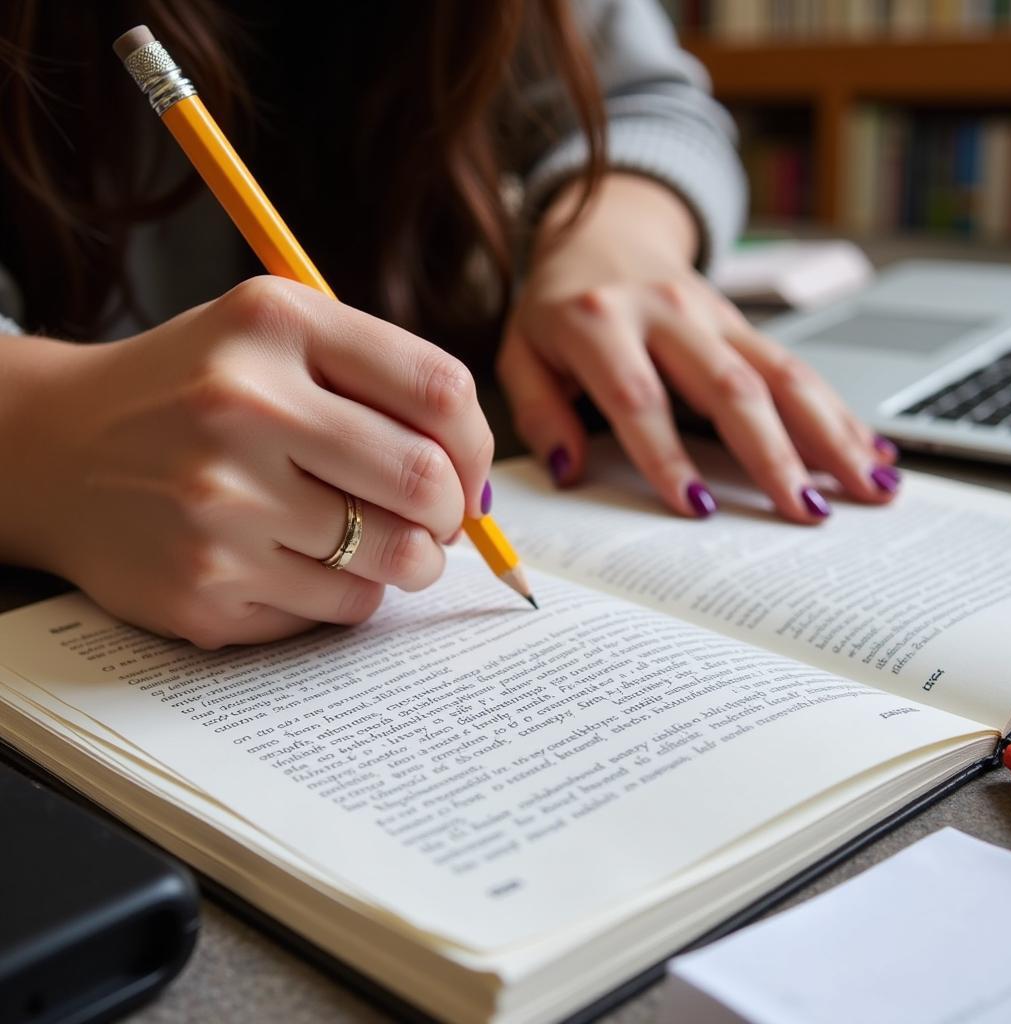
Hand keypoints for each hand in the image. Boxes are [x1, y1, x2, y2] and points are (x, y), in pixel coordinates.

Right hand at [7, 278, 492, 645]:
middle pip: (424, 481)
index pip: (440, 390)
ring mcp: (218, 505)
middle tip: (437, 520)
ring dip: (412, 561)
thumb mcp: (271, 340)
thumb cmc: (192, 394)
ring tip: (388, 548)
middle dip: (452, 514)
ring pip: (392, 558)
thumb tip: (476, 479)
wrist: (56, 450)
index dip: (477, 443)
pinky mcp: (204, 587)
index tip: (468, 471)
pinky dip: (350, 594)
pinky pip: (339, 607)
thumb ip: (377, 383)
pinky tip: (312, 565)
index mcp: (274, 324)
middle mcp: (243, 408)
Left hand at [497, 174, 898, 522]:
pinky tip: (871, 450)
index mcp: (599, 322)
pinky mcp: (743, 323)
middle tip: (806, 512)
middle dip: (774, 454)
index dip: (668, 455)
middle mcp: (668, 313)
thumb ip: (537, 412)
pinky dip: (837, 412)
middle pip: (731, 387)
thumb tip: (567, 472)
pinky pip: (796, 367)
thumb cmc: (557, 307)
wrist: (602, 230)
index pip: (638, 397)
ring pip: (782, 374)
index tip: (698, 506)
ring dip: (830, 433)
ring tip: (871, 487)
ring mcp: (715, 315)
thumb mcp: (520, 352)